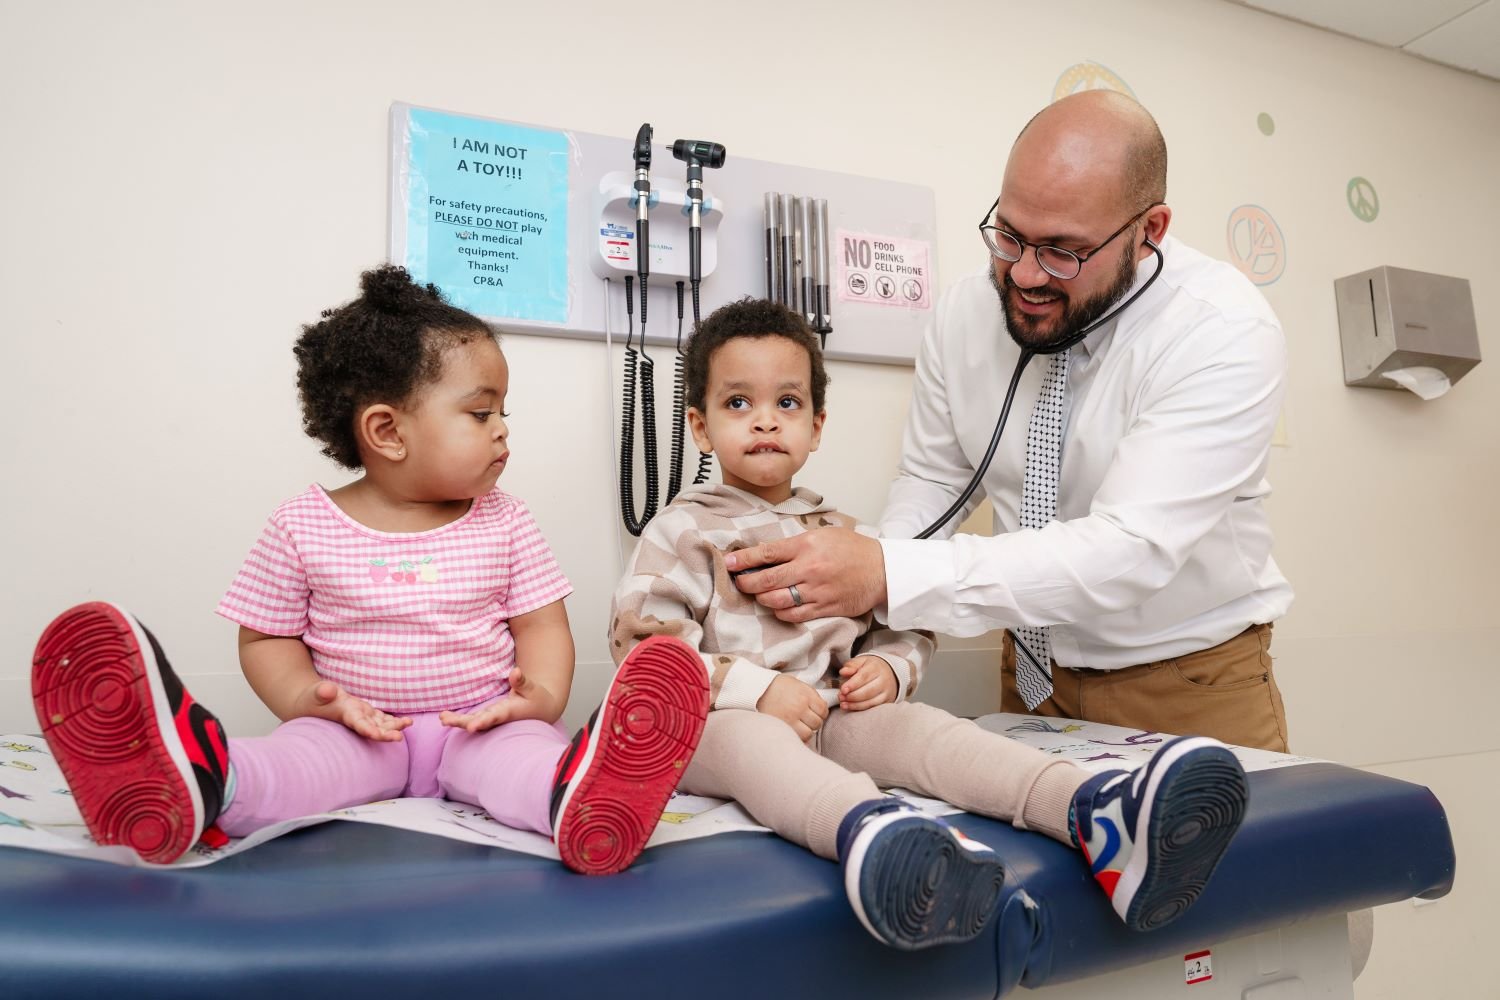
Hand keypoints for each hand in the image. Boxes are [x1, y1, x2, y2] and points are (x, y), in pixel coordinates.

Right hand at [295, 680, 412, 741]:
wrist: (312, 704)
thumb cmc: (313, 698)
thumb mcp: (316, 692)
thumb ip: (322, 691)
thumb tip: (327, 689)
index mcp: (344, 716)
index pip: (357, 724)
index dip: (368, 730)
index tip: (377, 734)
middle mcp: (355, 720)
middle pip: (372, 729)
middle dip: (385, 734)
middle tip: (399, 737)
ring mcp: (362, 717)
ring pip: (380, 724)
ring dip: (394, 726)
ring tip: (408, 724)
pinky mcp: (365, 713)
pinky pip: (381, 719)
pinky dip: (393, 720)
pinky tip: (406, 722)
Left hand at [440, 667, 561, 732]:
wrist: (541, 711)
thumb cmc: (537, 699)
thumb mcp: (533, 689)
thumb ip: (522, 681)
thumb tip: (515, 671)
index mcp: (509, 712)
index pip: (494, 717)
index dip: (482, 721)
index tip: (471, 726)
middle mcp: (499, 718)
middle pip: (478, 721)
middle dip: (462, 722)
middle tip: (445, 721)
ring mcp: (493, 719)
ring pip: (473, 722)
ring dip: (457, 721)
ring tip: (442, 718)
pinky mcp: (489, 717)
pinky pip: (472, 720)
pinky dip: (459, 720)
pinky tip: (445, 718)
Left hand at [723, 528, 886, 622]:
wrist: (882, 570)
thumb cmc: (853, 550)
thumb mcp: (824, 534)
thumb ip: (796, 542)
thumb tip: (767, 550)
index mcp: (807, 545)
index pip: (766, 553)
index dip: (743, 559)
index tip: (729, 562)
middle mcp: (809, 568)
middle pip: (766, 580)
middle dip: (746, 582)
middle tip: (739, 581)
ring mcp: (817, 591)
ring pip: (777, 600)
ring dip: (761, 599)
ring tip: (758, 594)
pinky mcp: (824, 608)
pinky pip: (793, 615)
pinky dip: (780, 612)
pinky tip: (777, 607)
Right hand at [756, 673, 829, 742]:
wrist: (759, 689)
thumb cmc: (779, 686)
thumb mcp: (799, 685)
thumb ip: (812, 696)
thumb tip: (823, 709)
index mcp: (805, 695)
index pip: (823, 710)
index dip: (821, 713)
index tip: (816, 713)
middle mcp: (799, 707)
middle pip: (817, 723)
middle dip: (814, 722)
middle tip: (806, 720)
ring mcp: (790, 718)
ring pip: (809, 733)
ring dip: (806, 731)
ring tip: (800, 726)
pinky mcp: (782, 727)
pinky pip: (797, 738)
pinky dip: (798, 736)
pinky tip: (794, 730)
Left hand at [838, 656, 897, 710]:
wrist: (887, 674)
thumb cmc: (870, 668)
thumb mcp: (860, 662)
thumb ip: (851, 666)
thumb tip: (843, 671)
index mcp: (876, 667)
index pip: (864, 676)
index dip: (852, 684)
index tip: (843, 690)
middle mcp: (883, 680)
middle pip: (868, 691)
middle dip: (852, 696)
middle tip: (841, 697)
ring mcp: (886, 692)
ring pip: (870, 701)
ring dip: (854, 704)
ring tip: (843, 703)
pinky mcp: (886, 701)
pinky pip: (872, 707)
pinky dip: (859, 708)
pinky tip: (850, 706)